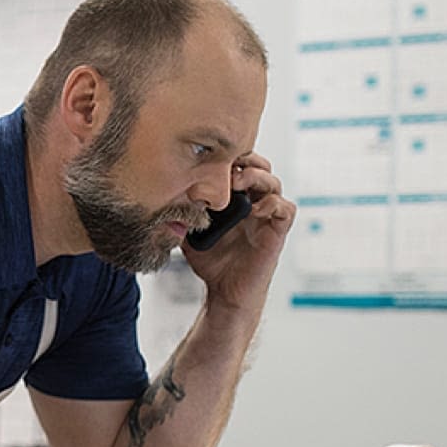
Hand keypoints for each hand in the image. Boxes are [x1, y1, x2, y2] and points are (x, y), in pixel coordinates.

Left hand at [182, 152, 295, 314]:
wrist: (223, 291)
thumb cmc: (210, 261)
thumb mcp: (188, 230)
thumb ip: (181, 212)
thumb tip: (161, 194)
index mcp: (236, 198)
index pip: (241, 166)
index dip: (231, 156)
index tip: (213, 155)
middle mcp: (254, 203)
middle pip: (261, 168)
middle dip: (247, 160)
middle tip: (228, 165)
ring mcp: (266, 217)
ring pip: (274, 183)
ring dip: (258, 177)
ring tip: (238, 182)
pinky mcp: (276, 233)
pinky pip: (286, 210)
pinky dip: (274, 204)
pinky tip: (254, 210)